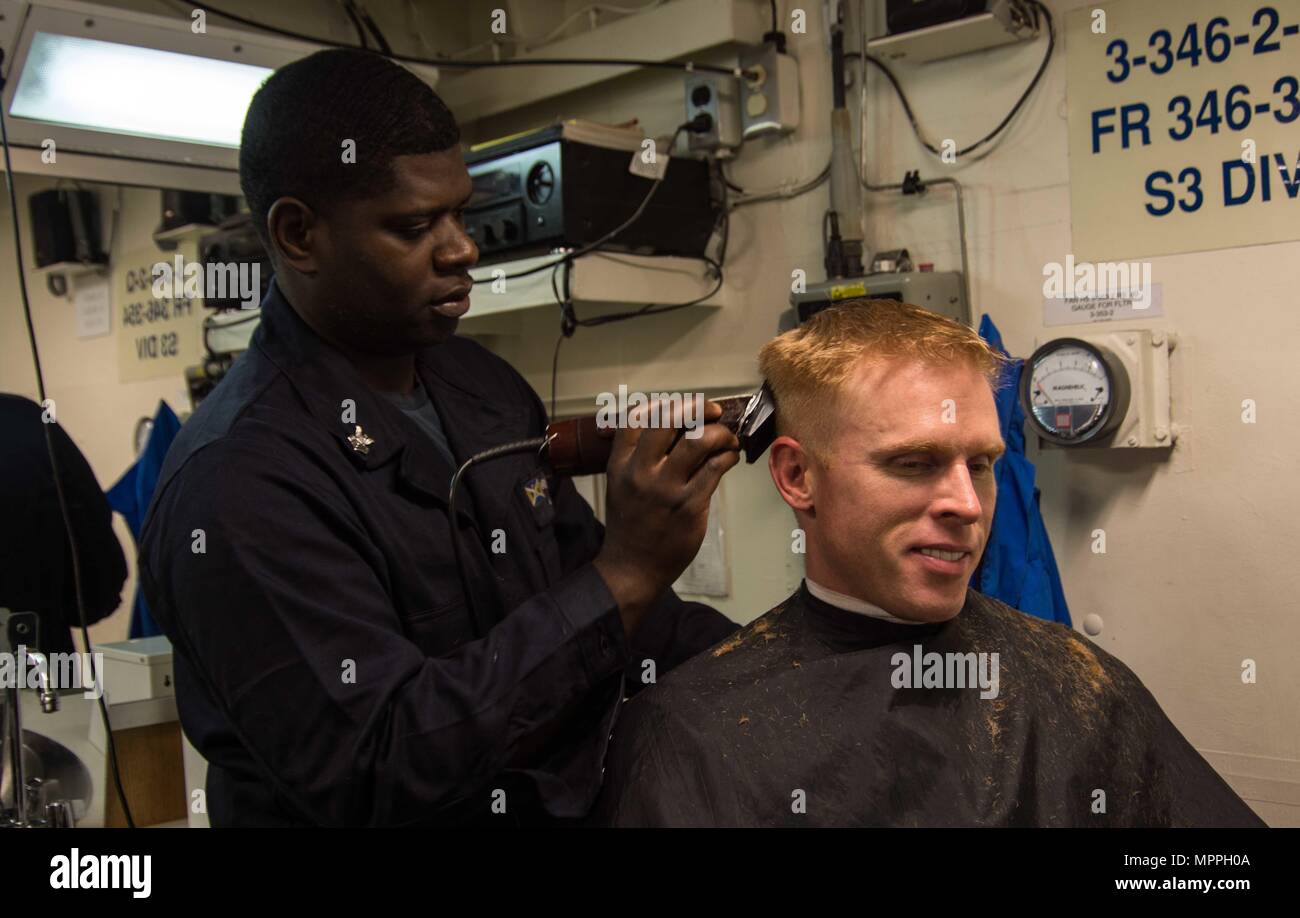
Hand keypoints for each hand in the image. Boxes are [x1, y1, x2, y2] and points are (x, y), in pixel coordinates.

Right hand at [594, 398, 739, 634]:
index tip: (683, 405)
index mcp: (620, 464)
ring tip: (727, 439)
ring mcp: (665, 490)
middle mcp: (640, 473)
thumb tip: (675, 426)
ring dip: (720, 433)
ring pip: (698, 441)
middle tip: (714, 411)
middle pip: (669, 420)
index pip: (637, 418)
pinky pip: (716, 469)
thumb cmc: (631, 524)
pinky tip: (730, 457)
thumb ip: (638, 457)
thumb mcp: (620, 485)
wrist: (632, 568)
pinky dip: (728, 456)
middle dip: (698, 407)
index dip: (664, 403)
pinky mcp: (689, 506)